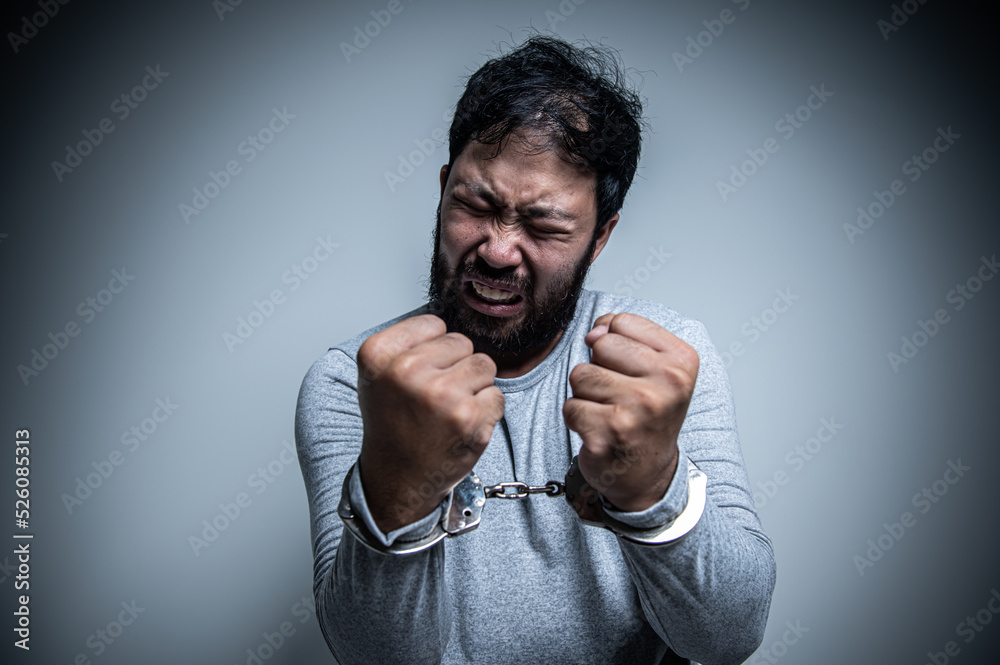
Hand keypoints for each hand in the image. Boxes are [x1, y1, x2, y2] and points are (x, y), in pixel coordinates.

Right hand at [356, 314, 503, 531]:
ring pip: (484, 365)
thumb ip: (408, 343)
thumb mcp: (378, 375)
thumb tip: (448, 322)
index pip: (434, 324)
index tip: (418, 374)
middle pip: (462, 342)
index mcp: (378, 355)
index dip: (432, 350)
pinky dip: (486, 411)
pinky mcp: (470, 418)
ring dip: (474, 386)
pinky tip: (461, 426)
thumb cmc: (393, 425)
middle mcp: (407, 372)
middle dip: (456, 367)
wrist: (398, 478)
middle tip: (434, 397)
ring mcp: (441, 396)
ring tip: (449, 409)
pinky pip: (497, 395)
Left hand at [563, 313, 698, 512]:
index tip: (632, 372)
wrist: (648, 474)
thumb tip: (596, 330)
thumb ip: (625, 337)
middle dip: (600, 368)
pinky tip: (599, 429)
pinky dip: (577, 419)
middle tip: (619, 396)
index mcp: (681, 360)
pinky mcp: (609, 432)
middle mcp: (667, 383)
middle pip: (601, 345)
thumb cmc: (648, 416)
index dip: (617, 344)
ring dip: (586, 394)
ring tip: (609, 412)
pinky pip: (570, 405)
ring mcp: (639, 408)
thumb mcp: (654, 368)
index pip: (623, 322)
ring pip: (581, 375)